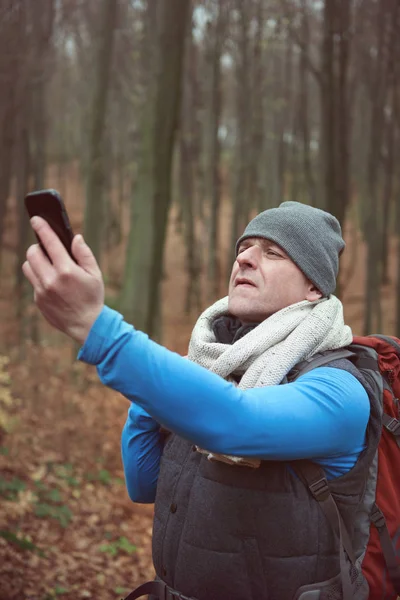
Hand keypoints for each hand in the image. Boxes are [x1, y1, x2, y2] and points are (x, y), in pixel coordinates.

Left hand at [22, 217, 104, 344]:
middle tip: (47, 249)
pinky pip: (33, 282)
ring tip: (47, 265)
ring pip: (28, 266)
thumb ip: (84, 254)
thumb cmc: (93, 297)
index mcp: (67, 270)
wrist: (87, 325)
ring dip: (36, 261)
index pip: (50, 242)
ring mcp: (42, 291)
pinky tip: (52, 283)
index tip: (36, 218)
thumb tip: (75, 238)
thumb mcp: (95, 274)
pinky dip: (40, 277)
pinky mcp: (38, 300)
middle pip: (33, 252)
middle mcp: (51, 279)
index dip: (42, 227)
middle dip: (39, 247)